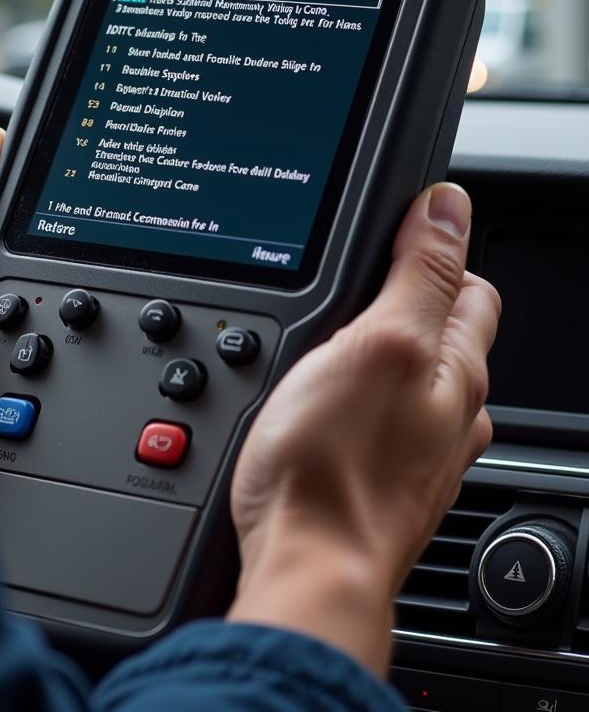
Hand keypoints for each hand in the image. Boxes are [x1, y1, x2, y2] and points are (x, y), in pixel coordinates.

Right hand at [226, 183, 499, 675]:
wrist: (306, 566)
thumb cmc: (333, 465)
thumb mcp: (377, 343)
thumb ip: (418, 274)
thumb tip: (448, 207)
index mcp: (456, 369)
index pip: (468, 285)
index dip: (431, 249)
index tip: (388, 233)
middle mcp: (449, 411)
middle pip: (441, 333)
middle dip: (404, 299)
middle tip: (347, 286)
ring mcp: (417, 450)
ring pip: (410, 380)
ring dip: (379, 351)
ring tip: (330, 341)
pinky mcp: (380, 479)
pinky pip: (379, 420)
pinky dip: (359, 398)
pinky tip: (325, 403)